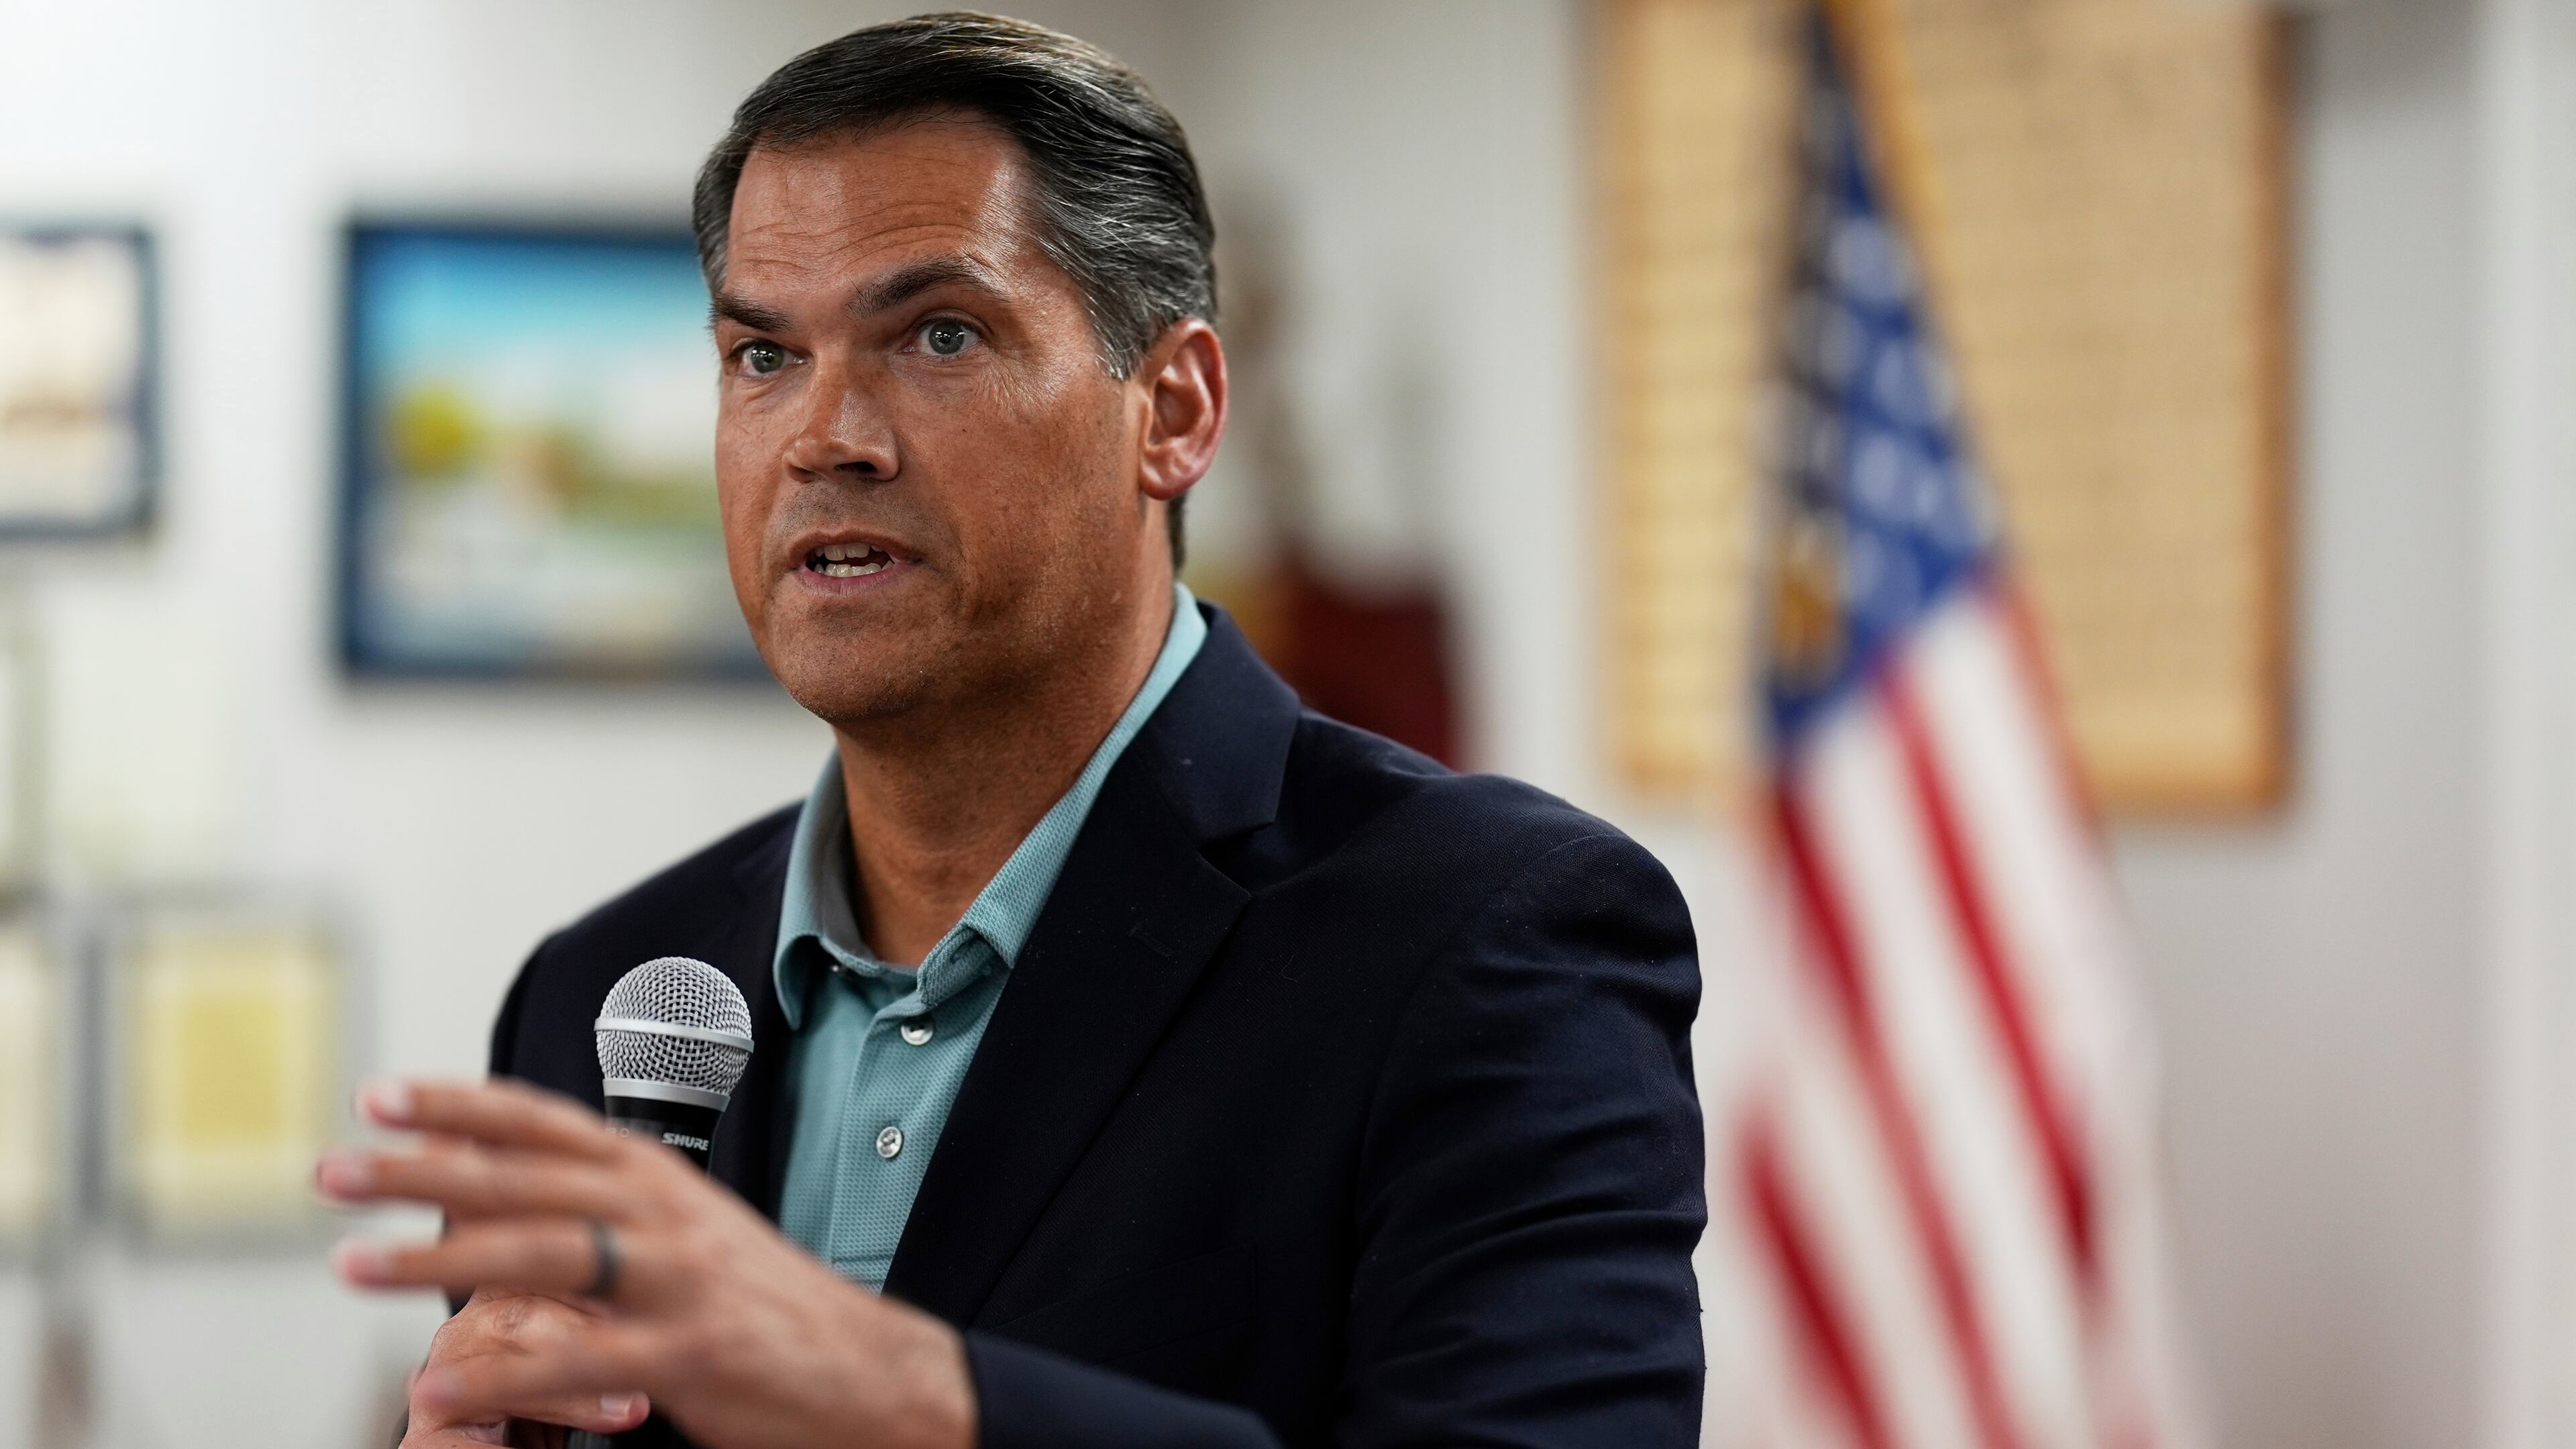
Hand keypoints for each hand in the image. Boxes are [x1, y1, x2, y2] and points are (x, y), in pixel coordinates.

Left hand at [321, 1078, 975, 1448]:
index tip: (380, 1095)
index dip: (460, 1103)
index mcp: (658, 1178)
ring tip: (353, 1265)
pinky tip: (436, 1380)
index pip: (545, 1122)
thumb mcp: (686, 1234)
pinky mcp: (689, 1355)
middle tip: (335, 1171)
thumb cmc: (763, 1308)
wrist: (869, 1374)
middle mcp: (664, 1214)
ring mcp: (678, 1281)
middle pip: (527, 1176)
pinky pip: (578, 1360)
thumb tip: (502, 1186)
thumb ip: (603, 1209)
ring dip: (438, 1257)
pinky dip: (502, 1371)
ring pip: (543, 1253)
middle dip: (421, 1169)